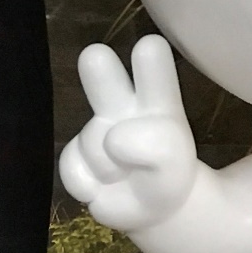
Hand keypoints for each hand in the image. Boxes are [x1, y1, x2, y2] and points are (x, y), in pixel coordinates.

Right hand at [59, 35, 197, 231]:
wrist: (152, 208)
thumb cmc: (170, 170)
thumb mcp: (179, 160)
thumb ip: (159, 147)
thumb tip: (113, 140)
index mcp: (155, 96)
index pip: (155, 70)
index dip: (151, 60)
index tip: (150, 45)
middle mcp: (120, 103)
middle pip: (105, 74)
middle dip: (98, 66)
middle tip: (94, 56)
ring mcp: (94, 129)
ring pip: (93, 142)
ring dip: (111, 167)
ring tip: (127, 174)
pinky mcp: (74, 157)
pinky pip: (72, 168)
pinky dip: (87, 186)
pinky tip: (102, 187)